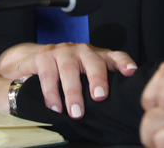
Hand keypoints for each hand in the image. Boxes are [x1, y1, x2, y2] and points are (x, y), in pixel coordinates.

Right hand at [0, 42, 137, 117]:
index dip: (123, 63)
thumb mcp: (85, 75)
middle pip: (92, 61)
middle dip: (97, 78)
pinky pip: (46, 74)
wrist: (33, 59)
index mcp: (95, 56)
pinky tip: (53, 106)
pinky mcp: (41, 57)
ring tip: (74, 112)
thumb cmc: (67, 72)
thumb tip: (119, 108)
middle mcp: (80, 51)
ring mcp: (60, 52)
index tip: (131, 72)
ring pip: (68, 68)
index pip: (114, 56)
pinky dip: (49, 92)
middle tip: (100, 96)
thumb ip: (100, 84)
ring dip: (71, 91)